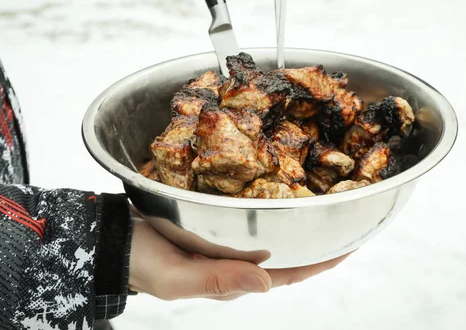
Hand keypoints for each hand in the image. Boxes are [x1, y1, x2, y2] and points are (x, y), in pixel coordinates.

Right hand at [128, 218, 350, 300]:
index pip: (288, 274)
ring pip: (270, 232)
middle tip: (346, 211)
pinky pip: (248, 215)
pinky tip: (276, 186)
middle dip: (317, 238)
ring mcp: (225, 242)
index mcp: (232, 279)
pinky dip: (267, 204)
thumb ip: (218, 280)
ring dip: (297, 219)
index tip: (353, 243)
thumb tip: (266, 281)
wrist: (112, 239)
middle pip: (285, 253)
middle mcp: (235, 261)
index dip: (321, 262)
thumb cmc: (141, 262)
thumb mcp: (176, 277)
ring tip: (322, 197)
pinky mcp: (212, 222)